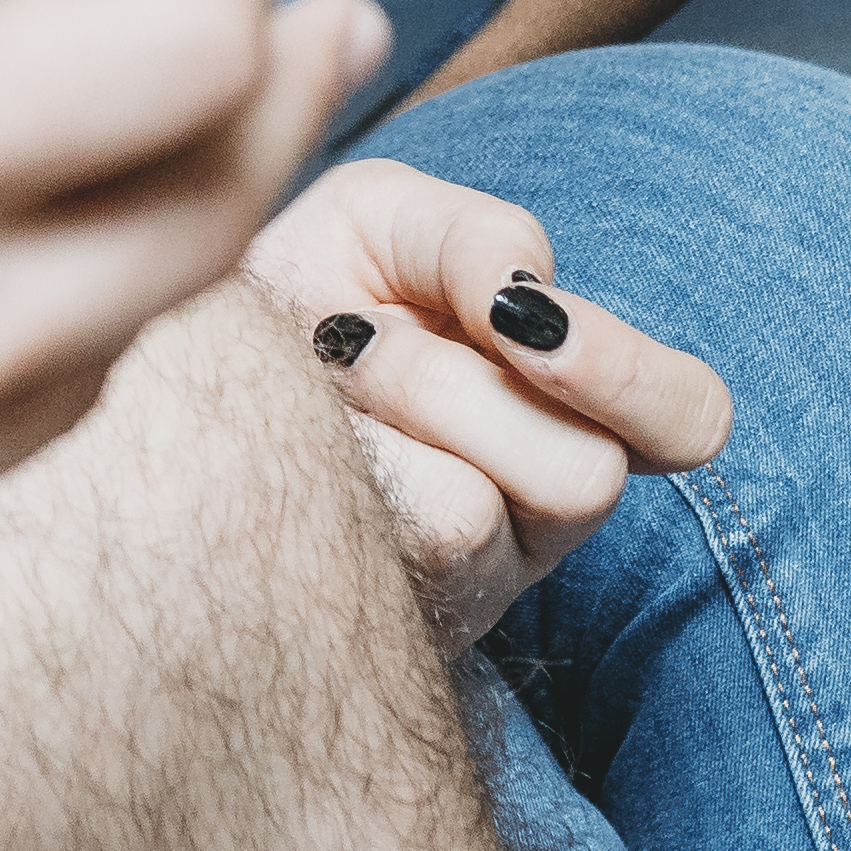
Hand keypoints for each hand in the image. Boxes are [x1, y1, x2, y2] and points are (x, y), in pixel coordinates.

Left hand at [241, 155, 730, 647]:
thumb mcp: (386, 220)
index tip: (516, 319)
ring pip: (474, 512)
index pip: (688, 422)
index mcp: (572, 407)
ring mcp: (466, 590)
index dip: (624, 376)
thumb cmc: (297, 293)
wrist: (161, 383)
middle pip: (583, 473)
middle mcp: (538, 513)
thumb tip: (524, 300)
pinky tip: (279, 455)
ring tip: (305, 395)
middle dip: (451, 380)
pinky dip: (324, 471)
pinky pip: (376, 550)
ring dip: (372, 425)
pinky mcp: (385, 630)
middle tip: (353, 343)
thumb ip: (478, 237)